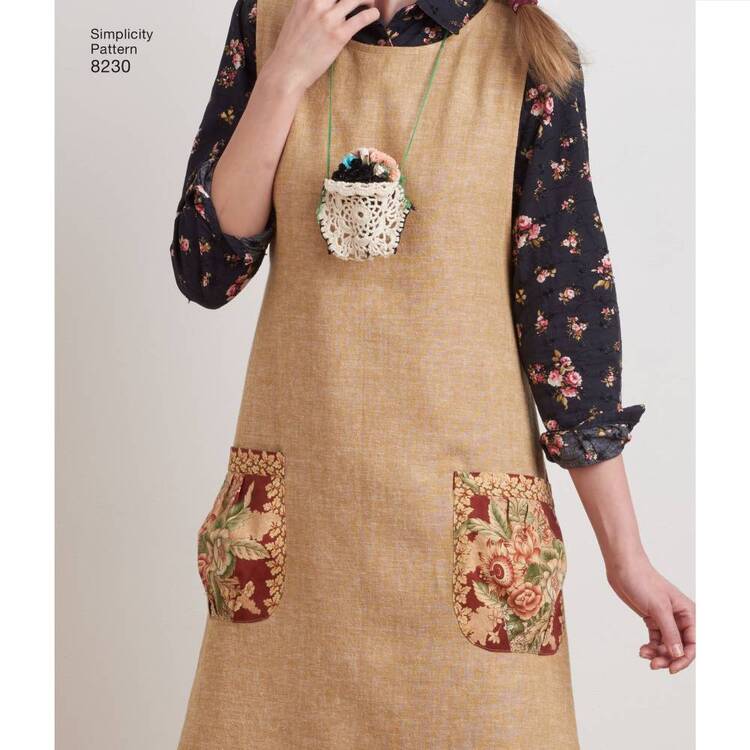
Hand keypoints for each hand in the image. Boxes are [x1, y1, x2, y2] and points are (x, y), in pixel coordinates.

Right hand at [262, 0, 379, 93]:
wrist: (287, 71)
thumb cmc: (290, 48)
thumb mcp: (294, 17)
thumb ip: (307, 6)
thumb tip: (319, 5)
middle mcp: (316, 4)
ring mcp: (328, 19)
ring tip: (370, 2)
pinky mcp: (338, 36)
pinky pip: (362, 18)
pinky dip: (372, 14)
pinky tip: (374, 15)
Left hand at [606, 555, 694, 673]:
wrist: (623, 567)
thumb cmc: (643, 581)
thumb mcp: (658, 608)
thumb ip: (670, 632)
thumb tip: (679, 655)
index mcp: (688, 613)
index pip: (693, 643)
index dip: (685, 659)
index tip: (672, 669)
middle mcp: (679, 617)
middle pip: (680, 647)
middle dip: (669, 658)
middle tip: (654, 664)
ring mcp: (665, 619)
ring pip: (668, 645)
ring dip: (658, 654)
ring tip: (645, 655)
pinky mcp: (652, 619)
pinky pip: (657, 640)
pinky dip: (651, 647)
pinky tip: (642, 650)